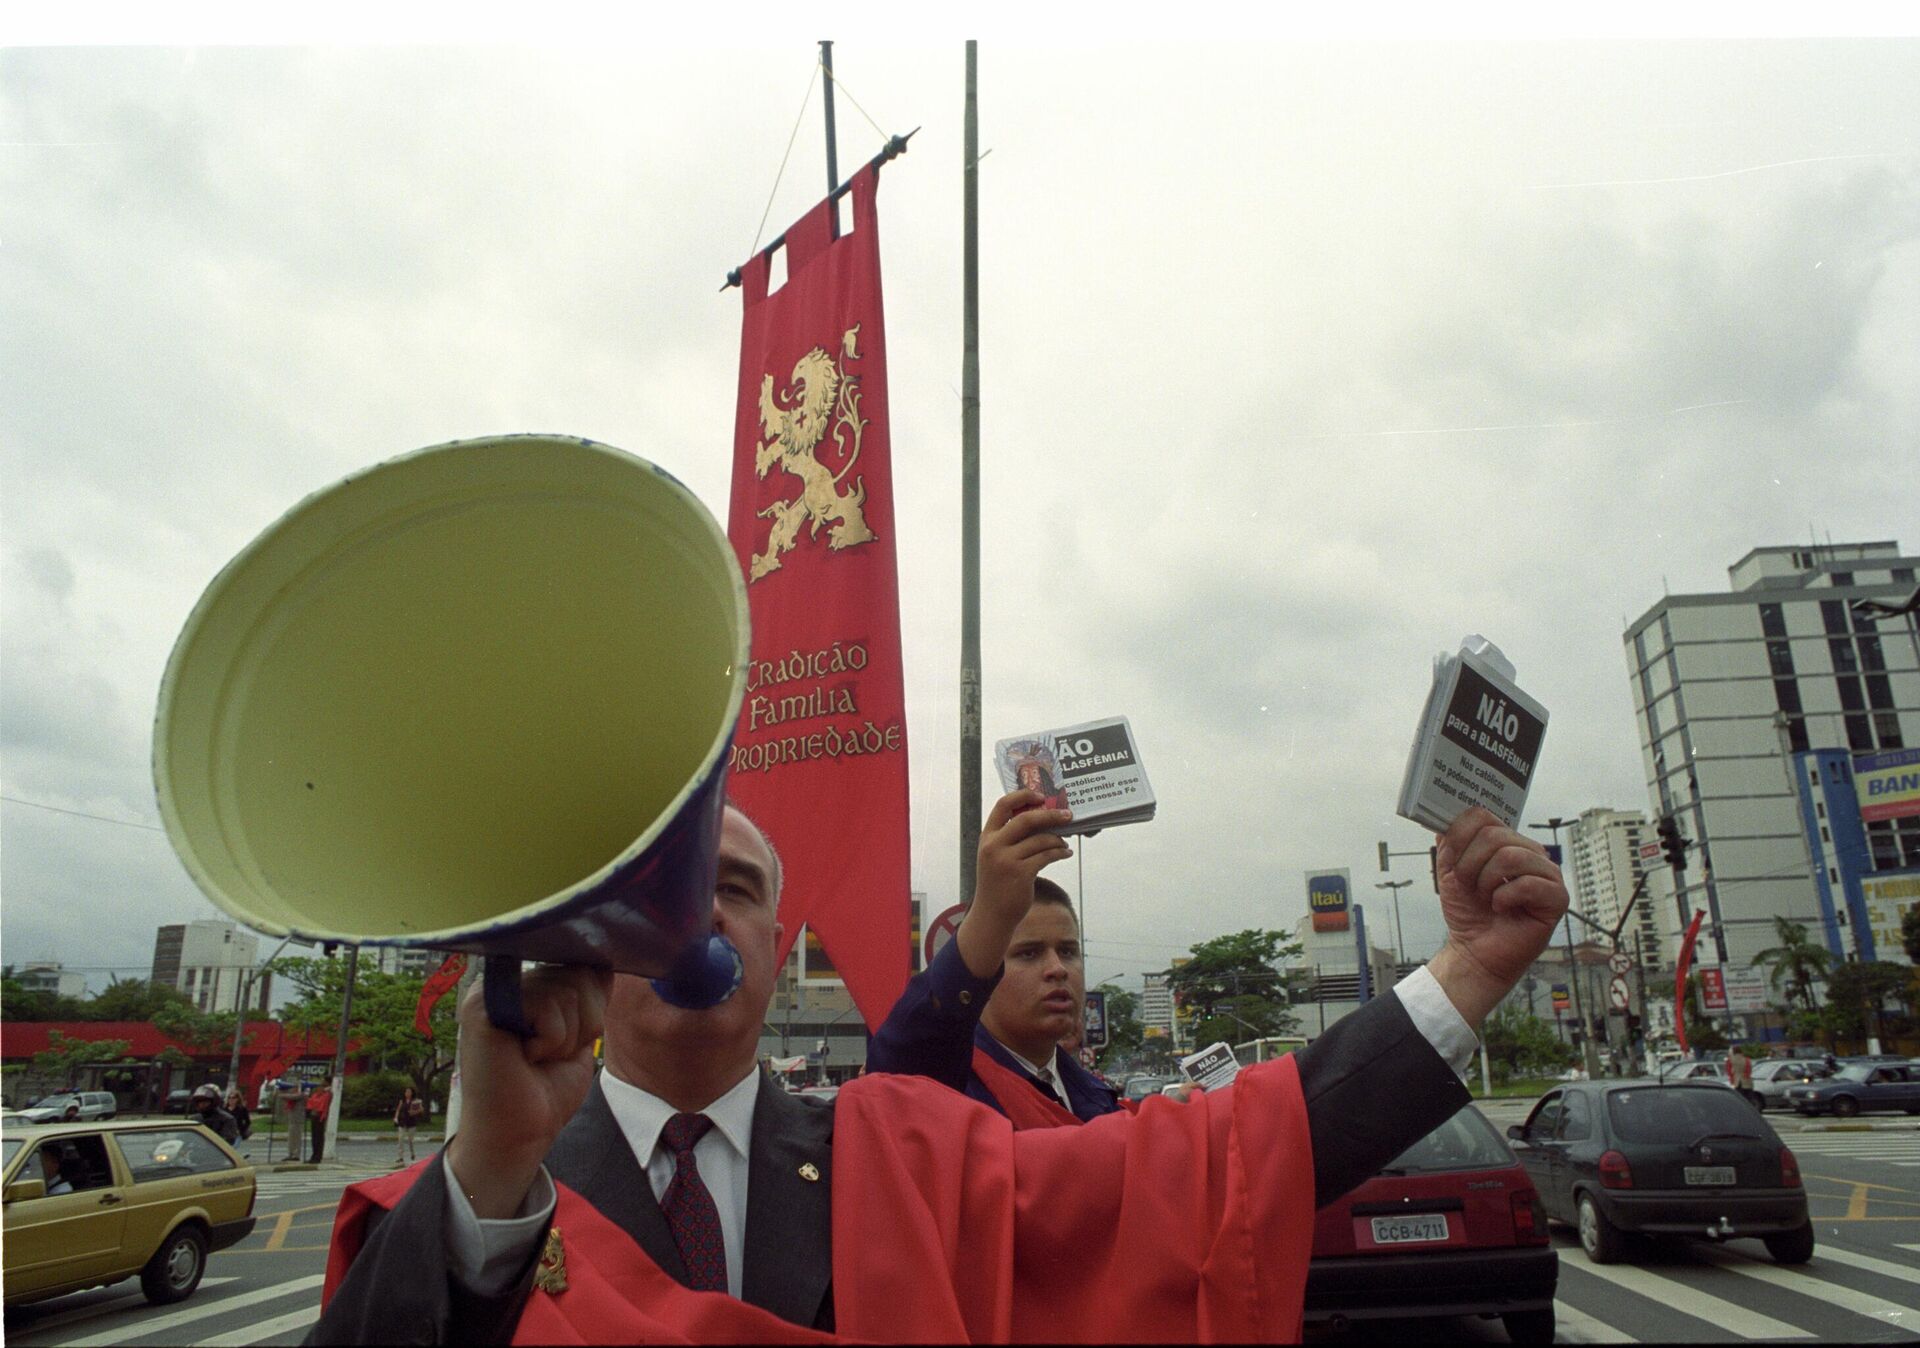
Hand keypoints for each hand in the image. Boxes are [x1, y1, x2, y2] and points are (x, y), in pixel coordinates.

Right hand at [443, 966, 610, 1217]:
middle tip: (550, 1053)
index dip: (593, 1005)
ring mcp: (492, 989)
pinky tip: (523, 1057)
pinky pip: (548, 1008)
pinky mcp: (482, 1006)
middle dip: (583, 1024)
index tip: (567, 1039)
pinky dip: (550, 1042)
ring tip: (536, 1057)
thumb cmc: (546, 1088)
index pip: (586, 965)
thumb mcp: (580, 1033)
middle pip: (581, 975)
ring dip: (565, 1038)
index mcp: (530, 981)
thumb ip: (590, 995)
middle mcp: (508, 977)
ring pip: (568, 993)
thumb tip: (605, 961)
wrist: (518, 1135)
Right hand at [955, 790, 1072, 977]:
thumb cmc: (997, 884)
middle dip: (1050, 815)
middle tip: (1067, 815)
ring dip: (1058, 839)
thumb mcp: (995, 856)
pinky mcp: (1021, 874)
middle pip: (1026, 819)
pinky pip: (1047, 856)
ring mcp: (1007, 860)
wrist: (992, 916)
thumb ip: (1010, 838)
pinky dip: (1059, 852)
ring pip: (1040, 839)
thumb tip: (1041, 819)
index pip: (1003, 806)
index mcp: (987, 837)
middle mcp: (994, 846)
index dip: (1022, 796)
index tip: (1040, 796)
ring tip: (1065, 842)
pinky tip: (1065, 853)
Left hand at [1427, 808, 1567, 1028]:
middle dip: (1470, 864)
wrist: (1475, 950)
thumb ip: (1449, 841)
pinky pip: (1528, 884)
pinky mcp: (1557, 898)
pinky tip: (1501, 907)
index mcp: (1507, 841)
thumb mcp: (1450, 870)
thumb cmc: (1469, 912)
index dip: (1461, 836)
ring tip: (1487, 898)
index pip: (1483, 816)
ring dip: (1486, 882)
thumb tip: (1444, 814)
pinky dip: (1504, 898)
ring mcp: (1547, 874)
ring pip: (1510, 856)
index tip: (1454, 861)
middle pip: (1494, 835)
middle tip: (1471, 886)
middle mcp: (1530, 852)